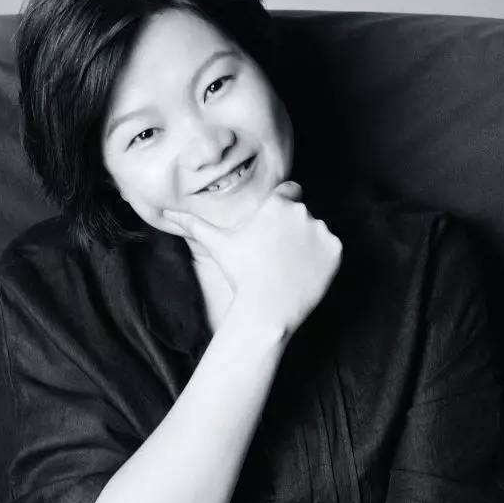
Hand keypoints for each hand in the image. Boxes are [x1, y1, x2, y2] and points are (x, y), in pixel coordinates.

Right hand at [162, 181, 341, 336]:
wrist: (266, 310)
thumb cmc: (241, 276)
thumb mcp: (217, 245)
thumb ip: (194, 224)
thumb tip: (166, 214)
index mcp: (277, 203)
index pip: (290, 192)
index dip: (282, 211)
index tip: (274, 231)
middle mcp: (303, 211)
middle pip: (303, 215)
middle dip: (294, 231)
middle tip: (278, 257)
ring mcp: (322, 231)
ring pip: (318, 233)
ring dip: (309, 245)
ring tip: (289, 267)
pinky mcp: (336, 251)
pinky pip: (332, 250)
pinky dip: (323, 261)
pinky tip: (304, 274)